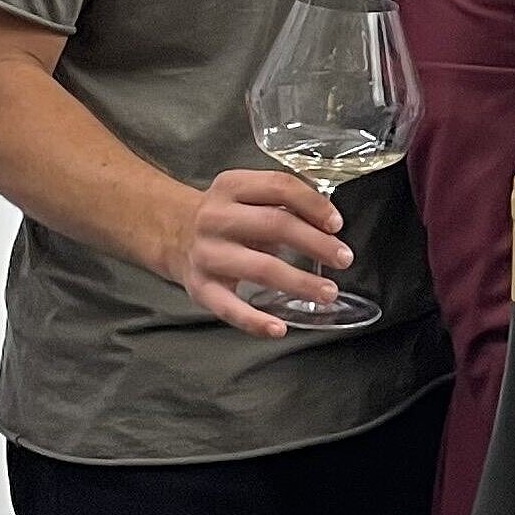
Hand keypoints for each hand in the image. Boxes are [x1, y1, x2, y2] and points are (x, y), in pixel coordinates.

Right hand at [164, 169, 348, 338]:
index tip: (336, 223)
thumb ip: (282, 203)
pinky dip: (254, 321)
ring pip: (259, 268)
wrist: (171, 233)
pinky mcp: (199, 287)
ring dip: (298, 282)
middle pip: (274, 225)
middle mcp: (215, 217)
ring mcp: (206, 253)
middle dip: (316, 243)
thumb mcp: (247, 195)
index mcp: (231, 186)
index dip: (313, 204)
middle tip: (343, 258)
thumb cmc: (226, 215)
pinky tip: (278, 328)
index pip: (279, 186)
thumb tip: (328, 224)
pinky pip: (228, 307)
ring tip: (327, 292)